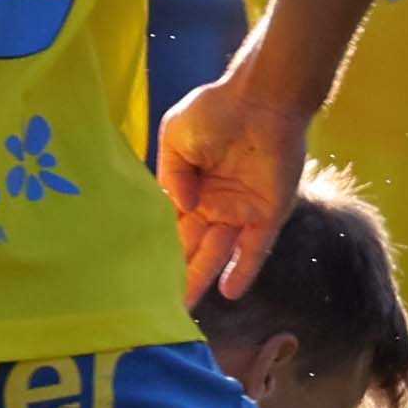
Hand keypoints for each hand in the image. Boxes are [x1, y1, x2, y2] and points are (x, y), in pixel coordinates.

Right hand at [153, 69, 310, 302]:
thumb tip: (181, 208)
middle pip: (191, 248)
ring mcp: (240, 211)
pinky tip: (230, 292)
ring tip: (185, 309)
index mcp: (188, 188)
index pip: (169, 227)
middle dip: (176, 275)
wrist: (262, 98)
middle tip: (159, 307)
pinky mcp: (268, 213)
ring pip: (218, 253)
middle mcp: (212, 205)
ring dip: (202, 278)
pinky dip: (243, 269)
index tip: (139, 275)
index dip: (155, 249)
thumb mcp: (177, 136)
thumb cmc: (216, 109)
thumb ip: (173, 174)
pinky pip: (255, 249)